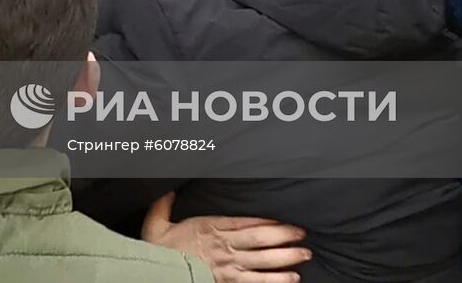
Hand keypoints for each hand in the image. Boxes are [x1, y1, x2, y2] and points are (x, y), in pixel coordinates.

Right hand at [143, 192, 309, 282]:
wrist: (156, 275)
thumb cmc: (158, 251)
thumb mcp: (156, 222)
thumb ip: (164, 203)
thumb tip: (170, 187)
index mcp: (210, 227)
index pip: (245, 221)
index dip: (268, 219)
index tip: (284, 218)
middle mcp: (224, 246)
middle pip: (261, 239)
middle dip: (284, 236)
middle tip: (303, 234)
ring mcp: (229, 266)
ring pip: (264, 260)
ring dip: (287, 257)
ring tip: (304, 254)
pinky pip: (258, 282)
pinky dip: (276, 280)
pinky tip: (292, 278)